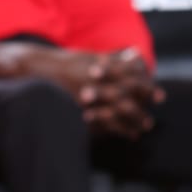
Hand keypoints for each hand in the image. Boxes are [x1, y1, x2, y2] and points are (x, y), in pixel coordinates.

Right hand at [0, 42, 159, 133]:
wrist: (31, 69)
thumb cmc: (63, 63)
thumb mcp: (88, 56)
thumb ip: (113, 58)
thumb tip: (135, 56)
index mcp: (97, 64)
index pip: (128, 75)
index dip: (145, 85)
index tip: (159, 94)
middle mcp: (92, 79)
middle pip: (125, 92)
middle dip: (143, 102)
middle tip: (156, 111)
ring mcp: (83, 94)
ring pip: (114, 108)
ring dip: (132, 119)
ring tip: (144, 127)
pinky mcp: (76, 108)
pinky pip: (99, 122)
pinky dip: (115, 129)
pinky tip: (126, 135)